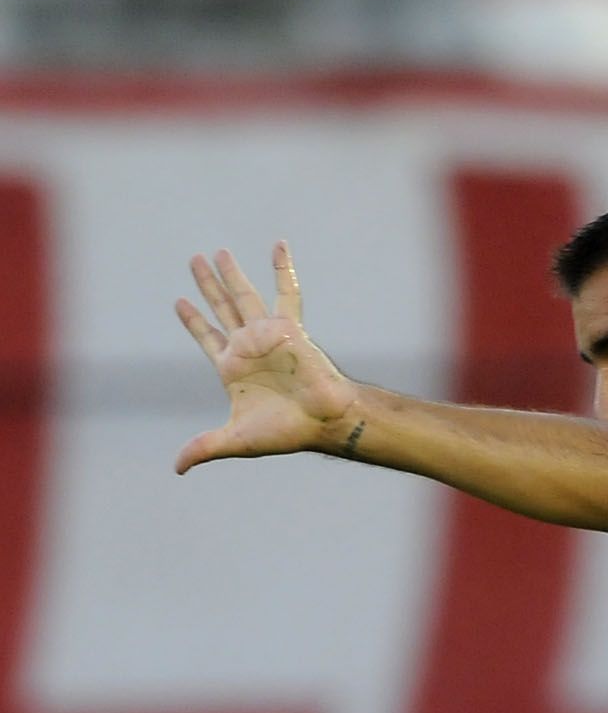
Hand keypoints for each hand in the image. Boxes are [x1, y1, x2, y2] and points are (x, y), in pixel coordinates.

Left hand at [173, 243, 360, 474]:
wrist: (324, 420)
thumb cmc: (286, 431)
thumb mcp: (236, 439)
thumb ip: (204, 447)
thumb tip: (178, 467)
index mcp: (233, 368)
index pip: (208, 337)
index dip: (194, 321)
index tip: (180, 303)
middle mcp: (249, 346)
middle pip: (222, 308)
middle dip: (207, 287)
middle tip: (195, 261)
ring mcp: (268, 334)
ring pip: (244, 296)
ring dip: (230, 275)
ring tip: (217, 253)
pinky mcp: (289, 326)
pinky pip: (286, 291)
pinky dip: (283, 268)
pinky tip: (278, 245)